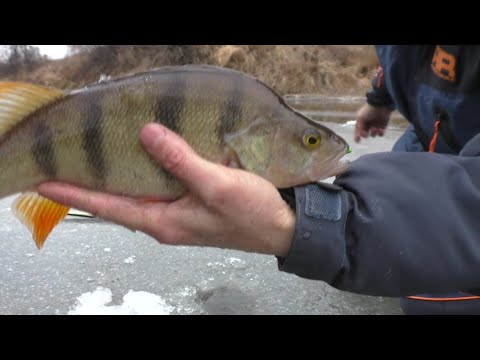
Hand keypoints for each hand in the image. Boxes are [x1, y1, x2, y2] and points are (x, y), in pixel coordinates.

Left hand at [38, 124, 295, 256]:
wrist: (282, 225)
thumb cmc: (252, 214)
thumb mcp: (216, 186)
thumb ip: (181, 162)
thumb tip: (148, 134)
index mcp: (165, 221)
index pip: (110, 207)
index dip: (77, 194)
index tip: (46, 184)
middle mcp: (166, 218)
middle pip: (118, 200)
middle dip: (89, 185)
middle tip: (63, 167)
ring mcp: (179, 211)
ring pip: (138, 192)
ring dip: (114, 177)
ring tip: (90, 162)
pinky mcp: (192, 201)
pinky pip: (157, 185)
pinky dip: (142, 172)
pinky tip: (139, 159)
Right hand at [354, 103, 391, 142]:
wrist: (381, 105)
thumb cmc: (369, 111)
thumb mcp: (361, 118)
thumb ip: (359, 128)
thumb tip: (359, 136)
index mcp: (361, 121)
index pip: (358, 130)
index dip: (357, 136)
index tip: (358, 141)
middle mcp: (368, 124)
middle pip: (365, 134)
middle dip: (365, 134)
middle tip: (366, 133)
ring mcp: (375, 125)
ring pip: (373, 134)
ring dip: (373, 133)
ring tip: (375, 128)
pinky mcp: (383, 126)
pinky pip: (380, 134)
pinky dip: (380, 133)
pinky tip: (380, 130)